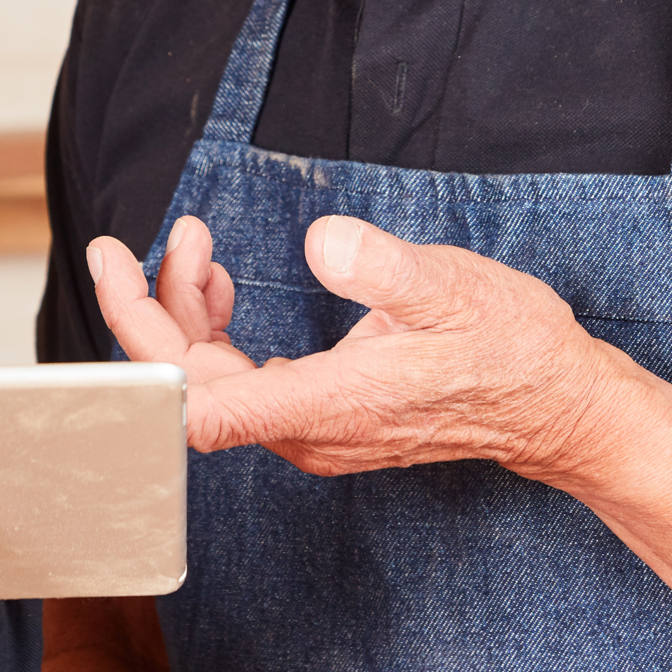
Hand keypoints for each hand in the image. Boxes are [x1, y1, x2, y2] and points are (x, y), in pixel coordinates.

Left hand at [89, 214, 633, 483]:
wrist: (554, 405)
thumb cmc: (509, 349)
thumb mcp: (453, 289)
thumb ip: (385, 269)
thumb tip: (325, 242)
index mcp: (329, 406)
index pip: (199, 402)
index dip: (142, 343)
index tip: (118, 274)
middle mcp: (309, 432)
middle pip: (190, 386)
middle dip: (153, 308)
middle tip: (142, 239)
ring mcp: (313, 431)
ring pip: (212, 383)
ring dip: (186, 314)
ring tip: (193, 243)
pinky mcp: (321, 419)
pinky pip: (241, 383)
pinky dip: (216, 331)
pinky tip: (221, 285)